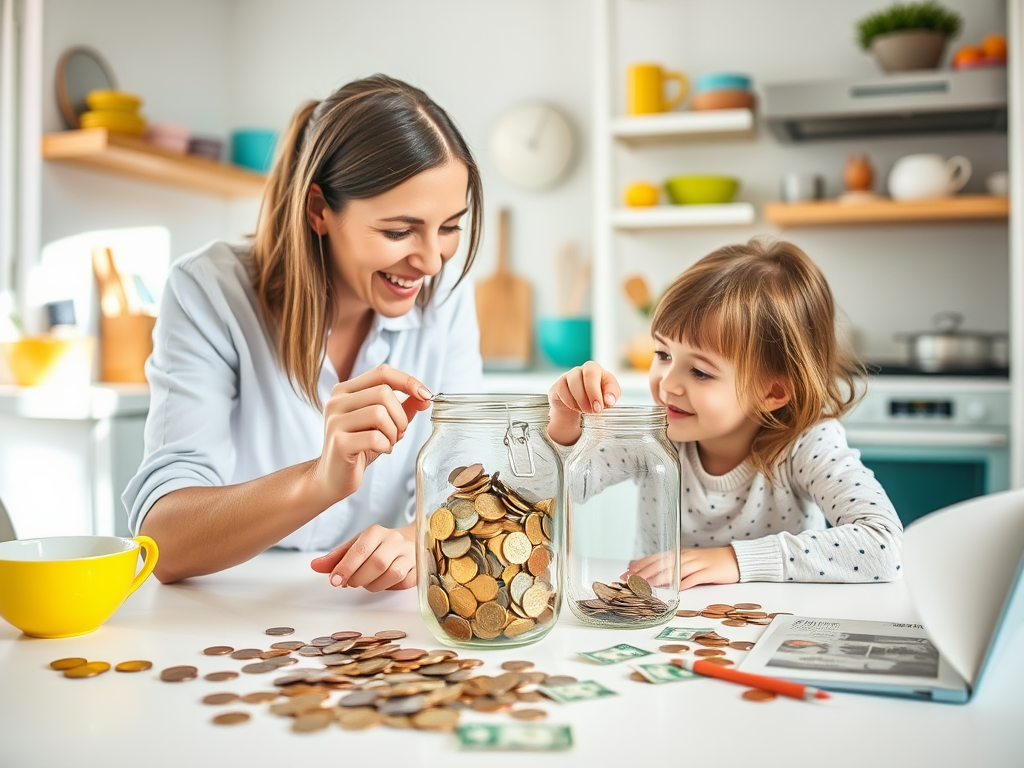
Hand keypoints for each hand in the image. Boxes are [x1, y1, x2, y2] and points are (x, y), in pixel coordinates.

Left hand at [310, 522, 416, 591]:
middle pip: (377, 563)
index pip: (360, 549)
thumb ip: (335, 557)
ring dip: (374, 585)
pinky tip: (383, 583)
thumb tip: (315, 565)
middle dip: (359, 578)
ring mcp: (409, 553)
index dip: (346, 567)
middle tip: (349, 583)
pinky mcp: (418, 567)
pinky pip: (404, 582)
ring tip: (366, 583)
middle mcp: (394, 540)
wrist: (410, 541)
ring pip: (392, 574)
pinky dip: (390, 587)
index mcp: (376, 532)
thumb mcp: (355, 547)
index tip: (335, 580)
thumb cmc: (378, 546)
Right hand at [311, 364, 432, 504]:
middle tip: (399, 432)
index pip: (382, 372)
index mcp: (346, 390)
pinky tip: (381, 450)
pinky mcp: (339, 442)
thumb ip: (402, 406)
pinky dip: (386, 445)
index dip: (408, 381)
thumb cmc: (360, 446)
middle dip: (400, 415)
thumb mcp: (383, 423)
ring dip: (393, 432)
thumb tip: (425, 396)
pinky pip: (375, 437)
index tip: (426, 395)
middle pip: (384, 393)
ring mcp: (335, 421)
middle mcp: (336, 401)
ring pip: (380, 413)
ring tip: (388, 442)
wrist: (333, 476)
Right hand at [547, 361, 620, 445]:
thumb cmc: (595, 400)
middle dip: (593, 393)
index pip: (596, 371)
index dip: (601, 387)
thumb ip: (611, 397)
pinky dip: (571, 404)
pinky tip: (576, 408)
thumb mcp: (607, 398)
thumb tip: (609, 400)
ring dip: (582, 401)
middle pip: (588, 374)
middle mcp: (580, 370)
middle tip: (596, 409)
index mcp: (595, 369)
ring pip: (574, 384)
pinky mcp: (557, 386)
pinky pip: (563, 393)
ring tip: (587, 410)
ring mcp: (567, 377)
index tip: (606, 404)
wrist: (577, 411)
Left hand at [625, 546, 739, 590]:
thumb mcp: (687, 561)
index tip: (626, 572)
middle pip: (662, 564)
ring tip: (648, 584)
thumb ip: (670, 565)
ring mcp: (698, 564)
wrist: (734, 558)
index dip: (640, 565)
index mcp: (678, 554)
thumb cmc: (708, 562)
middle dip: (645, 572)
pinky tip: (677, 589)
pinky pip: (696, 578)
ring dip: (660, 578)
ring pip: (676, 570)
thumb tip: (647, 570)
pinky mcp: (709, 572)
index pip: (655, 558)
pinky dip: (686, 583)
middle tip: (631, 580)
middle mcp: (685, 557)